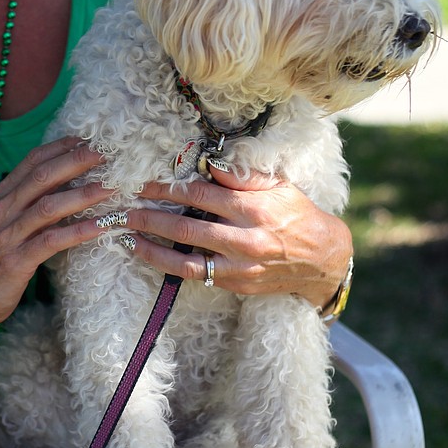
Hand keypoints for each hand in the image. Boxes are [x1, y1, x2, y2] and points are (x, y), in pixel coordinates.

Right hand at [0, 137, 110, 334]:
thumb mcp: (5, 226)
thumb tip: (67, 188)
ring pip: (49, 206)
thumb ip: (29, 206)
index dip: (62, 148)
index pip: (32, 162)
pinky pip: (51, 241)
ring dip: (84, 194)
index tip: (90, 140)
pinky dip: (78, 231)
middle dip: (77, 162)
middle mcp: (2, 210)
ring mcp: (7, 235)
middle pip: (43, 176)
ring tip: (112, 186)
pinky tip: (101, 226)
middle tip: (107, 153)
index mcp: (0, 197)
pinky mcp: (15, 261)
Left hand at [116, 168, 351, 306]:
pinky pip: (198, 276)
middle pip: (186, 230)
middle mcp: (245, 240)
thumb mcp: (277, 186)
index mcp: (253, 210)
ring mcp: (240, 268)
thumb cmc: (296, 214)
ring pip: (186, 262)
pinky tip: (151, 256)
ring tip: (128, 240)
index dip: (167, 190)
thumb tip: (210, 162)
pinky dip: (170, 266)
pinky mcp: (237, 285)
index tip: (143, 185)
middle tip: (125, 212)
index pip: (200, 197)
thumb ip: (242, 176)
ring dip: (152, 250)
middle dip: (150, 220)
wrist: (322, 259)